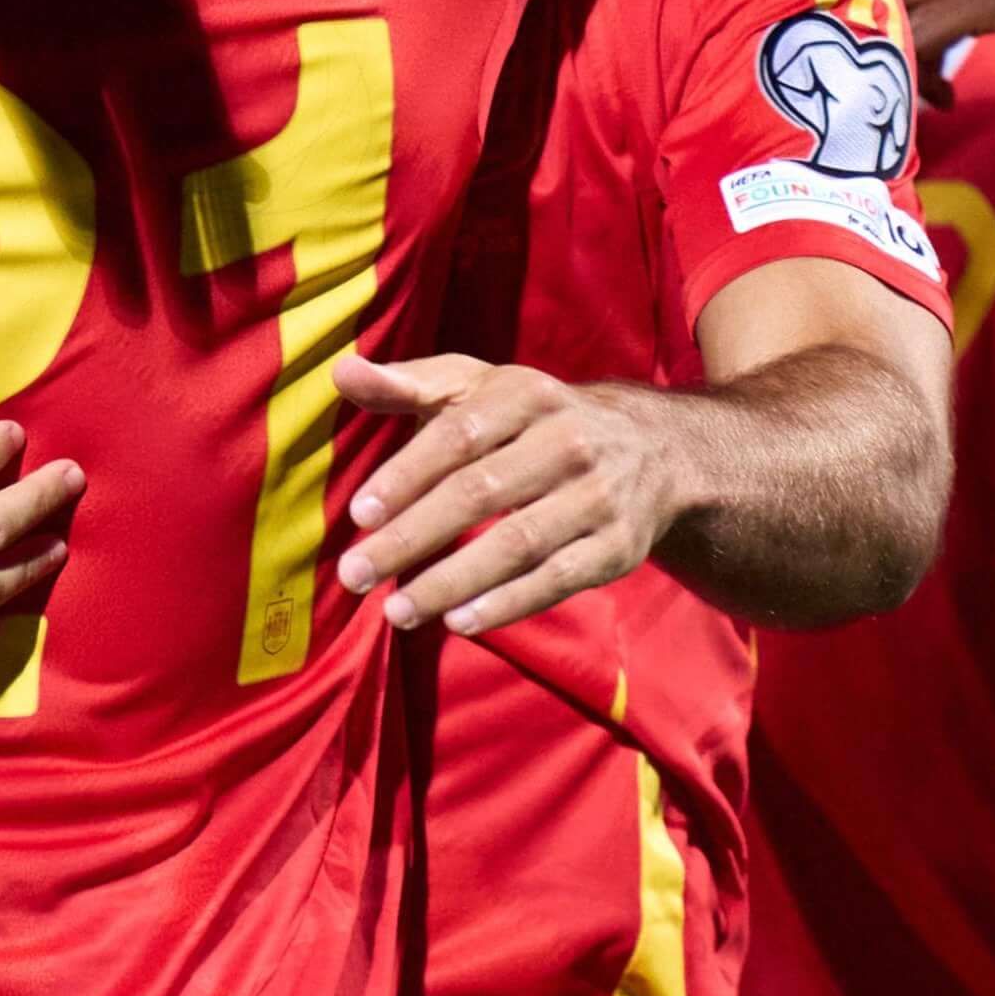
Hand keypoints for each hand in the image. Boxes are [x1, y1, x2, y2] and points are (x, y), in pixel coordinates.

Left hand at [329, 353, 687, 634]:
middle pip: (480, 493)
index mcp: (525, 394)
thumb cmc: (531, 419)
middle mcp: (568, 441)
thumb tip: (341, 373)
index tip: (359, 514)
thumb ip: (408, 385)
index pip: (458, 435)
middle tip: (355, 574)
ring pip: (517, 544)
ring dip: (451, 581)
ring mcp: (598, 496)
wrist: (652, 450)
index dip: (407, 475)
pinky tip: (458, 621)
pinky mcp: (617, 546)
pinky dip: (507, 603)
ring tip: (396, 610)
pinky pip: (557, 579)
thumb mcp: (478, 388)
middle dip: (412, 537)